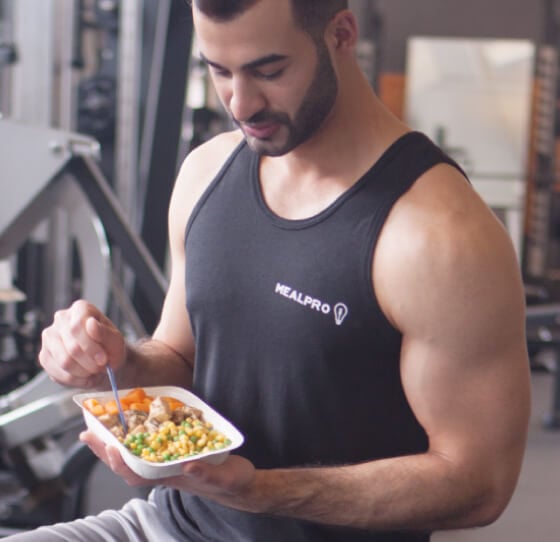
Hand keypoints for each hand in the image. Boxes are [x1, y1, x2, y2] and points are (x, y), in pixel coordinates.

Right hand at [39, 300, 125, 387]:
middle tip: (101, 367)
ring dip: (83, 372)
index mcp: (80, 309)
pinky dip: (75, 380)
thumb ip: (105, 332)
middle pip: (71, 347)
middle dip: (90, 363)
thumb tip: (90, 324)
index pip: (77, 327)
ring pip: (64, 362)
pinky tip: (85, 377)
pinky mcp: (44, 356)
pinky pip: (57, 373)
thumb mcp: (116, 340)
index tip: (103, 359)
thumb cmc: (110, 347)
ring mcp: (49, 338)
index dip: (91, 347)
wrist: (104, 362)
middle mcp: (61, 319)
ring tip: (94, 371)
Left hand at [80, 430, 257, 510]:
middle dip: (106, 449)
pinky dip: (136, 433)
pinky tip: (131, 423)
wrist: (238, 483)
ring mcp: (168, 461)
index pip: (139, 473)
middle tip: (88, 432)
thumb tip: (188, 464)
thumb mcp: (222, 477)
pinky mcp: (175, 451)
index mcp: (172, 477)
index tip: (110, 446)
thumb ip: (205, 473)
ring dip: (116, 440)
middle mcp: (164, 470)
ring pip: (135, 452)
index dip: (122, 462)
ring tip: (100, 426)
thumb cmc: (230, 482)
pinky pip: (149, 443)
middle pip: (128, 462)